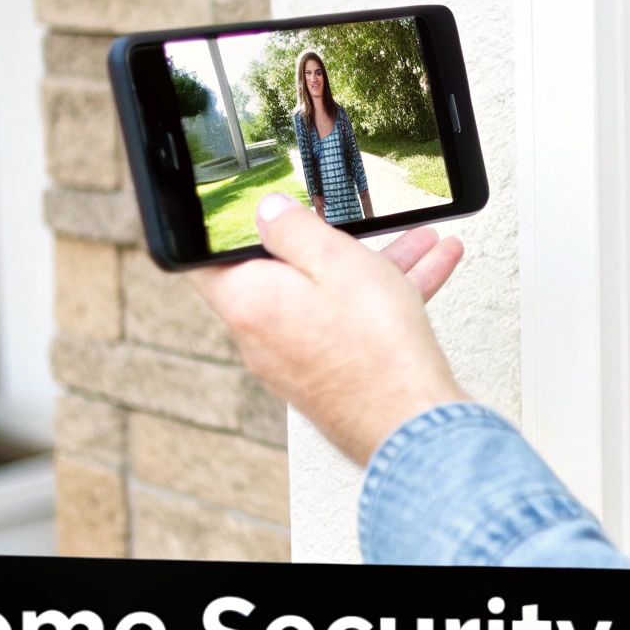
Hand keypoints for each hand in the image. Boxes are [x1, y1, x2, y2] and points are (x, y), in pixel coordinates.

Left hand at [189, 193, 467, 463]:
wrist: (411, 421)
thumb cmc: (373, 346)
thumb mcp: (334, 258)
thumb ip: (292, 227)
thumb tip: (266, 211)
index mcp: (247, 300)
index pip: (204, 257)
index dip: (215, 228)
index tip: (236, 208)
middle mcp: (260, 335)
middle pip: (281, 273)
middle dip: (324, 241)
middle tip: (351, 221)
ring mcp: (292, 360)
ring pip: (326, 296)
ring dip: (368, 268)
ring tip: (418, 243)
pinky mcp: (324, 376)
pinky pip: (345, 325)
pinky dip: (377, 301)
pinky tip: (425, 274)